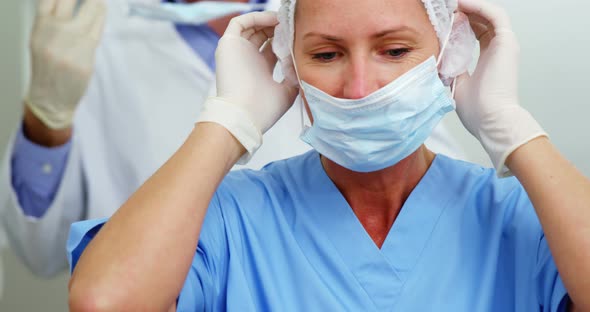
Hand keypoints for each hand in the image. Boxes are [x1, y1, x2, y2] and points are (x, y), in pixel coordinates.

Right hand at [26, 0, 105, 129]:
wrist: (51, 99)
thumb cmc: (49, 70)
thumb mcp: (41, 41)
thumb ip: (52, 22)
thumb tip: (70, 3)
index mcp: (40, 28)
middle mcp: (53, 33)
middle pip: (69, 0)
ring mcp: (70, 44)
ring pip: (89, 13)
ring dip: (97, 3)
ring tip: (99, 1)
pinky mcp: (85, 56)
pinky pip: (97, 30)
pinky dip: (101, 17)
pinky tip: (102, 11)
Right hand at [198, 11, 297, 162]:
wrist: (244, 115)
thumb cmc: (264, 109)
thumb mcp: (287, 93)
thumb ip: (294, 78)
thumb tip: (301, 64)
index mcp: (260, 71)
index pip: (272, 49)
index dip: (285, 40)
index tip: (298, 36)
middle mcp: (248, 60)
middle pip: (262, 36)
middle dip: (278, 28)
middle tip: (292, 25)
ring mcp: (237, 51)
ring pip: (251, 27)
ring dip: (267, 21)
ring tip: (284, 20)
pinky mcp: (228, 44)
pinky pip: (239, 23)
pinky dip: (255, 17)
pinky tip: (272, 21)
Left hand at [455, 0, 545, 175]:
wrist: (491, 120)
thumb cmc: (477, 111)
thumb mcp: (458, 84)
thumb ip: (453, 68)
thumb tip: (440, 59)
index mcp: (488, 59)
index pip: (475, 34)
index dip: (459, 24)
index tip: (442, 21)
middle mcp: (498, 49)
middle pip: (481, 21)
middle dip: (462, 13)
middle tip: (444, 10)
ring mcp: (504, 44)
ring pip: (488, 15)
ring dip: (470, 7)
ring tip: (452, 5)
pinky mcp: (506, 42)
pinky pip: (495, 15)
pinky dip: (479, 7)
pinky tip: (462, 5)